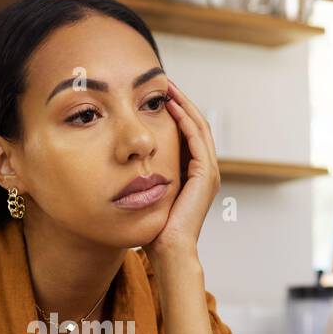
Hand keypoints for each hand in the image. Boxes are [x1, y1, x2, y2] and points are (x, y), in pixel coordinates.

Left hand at [144, 77, 219, 267]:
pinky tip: (171, 106)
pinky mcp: (206, 176)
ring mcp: (208, 173)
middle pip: (196, 124)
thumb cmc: (155, 230)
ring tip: (167, 87)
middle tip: (164, 82)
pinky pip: (196, 139)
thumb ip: (144, 178)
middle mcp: (205, 170)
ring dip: (184, 104)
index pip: (188, 133)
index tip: (156, 95)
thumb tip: (123, 164)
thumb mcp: (149, 196)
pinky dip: (185, 120)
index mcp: (194, 174)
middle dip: (180, 101)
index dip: (175, 112)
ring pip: (198, 126)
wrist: (169, 251)